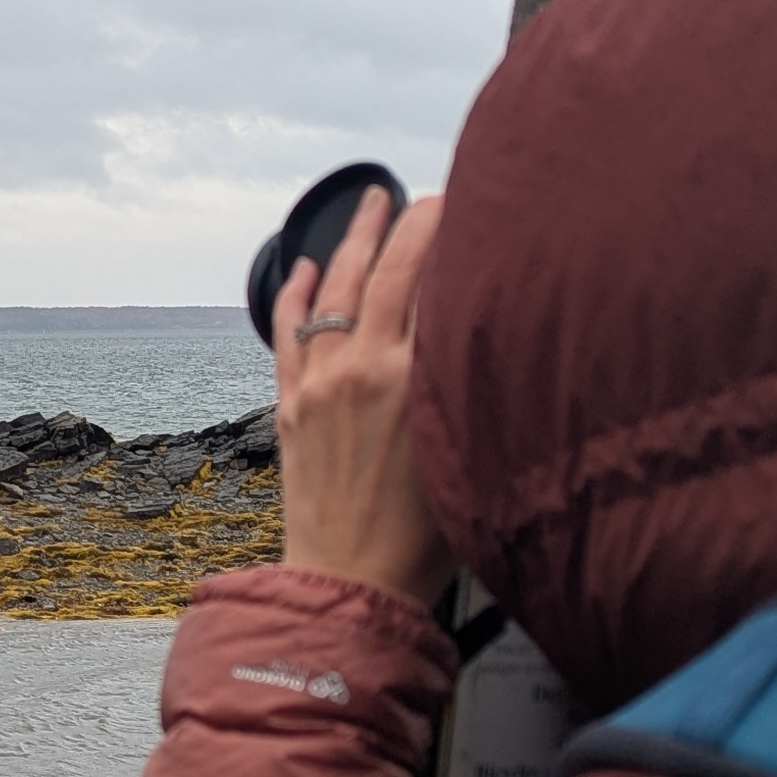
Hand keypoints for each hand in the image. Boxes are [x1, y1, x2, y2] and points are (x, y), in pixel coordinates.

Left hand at [270, 186, 452, 605]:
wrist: (354, 583)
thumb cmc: (427, 539)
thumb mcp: (469, 449)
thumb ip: (473, 389)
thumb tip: (488, 337)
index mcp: (416, 378)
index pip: (434, 280)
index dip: (450, 235)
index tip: (469, 206)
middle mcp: (364, 368)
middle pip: (386, 270)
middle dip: (408, 222)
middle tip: (428, 194)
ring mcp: (321, 384)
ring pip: (333, 288)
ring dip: (352, 240)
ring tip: (372, 203)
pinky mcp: (291, 406)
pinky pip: (287, 332)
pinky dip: (293, 293)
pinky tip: (301, 265)